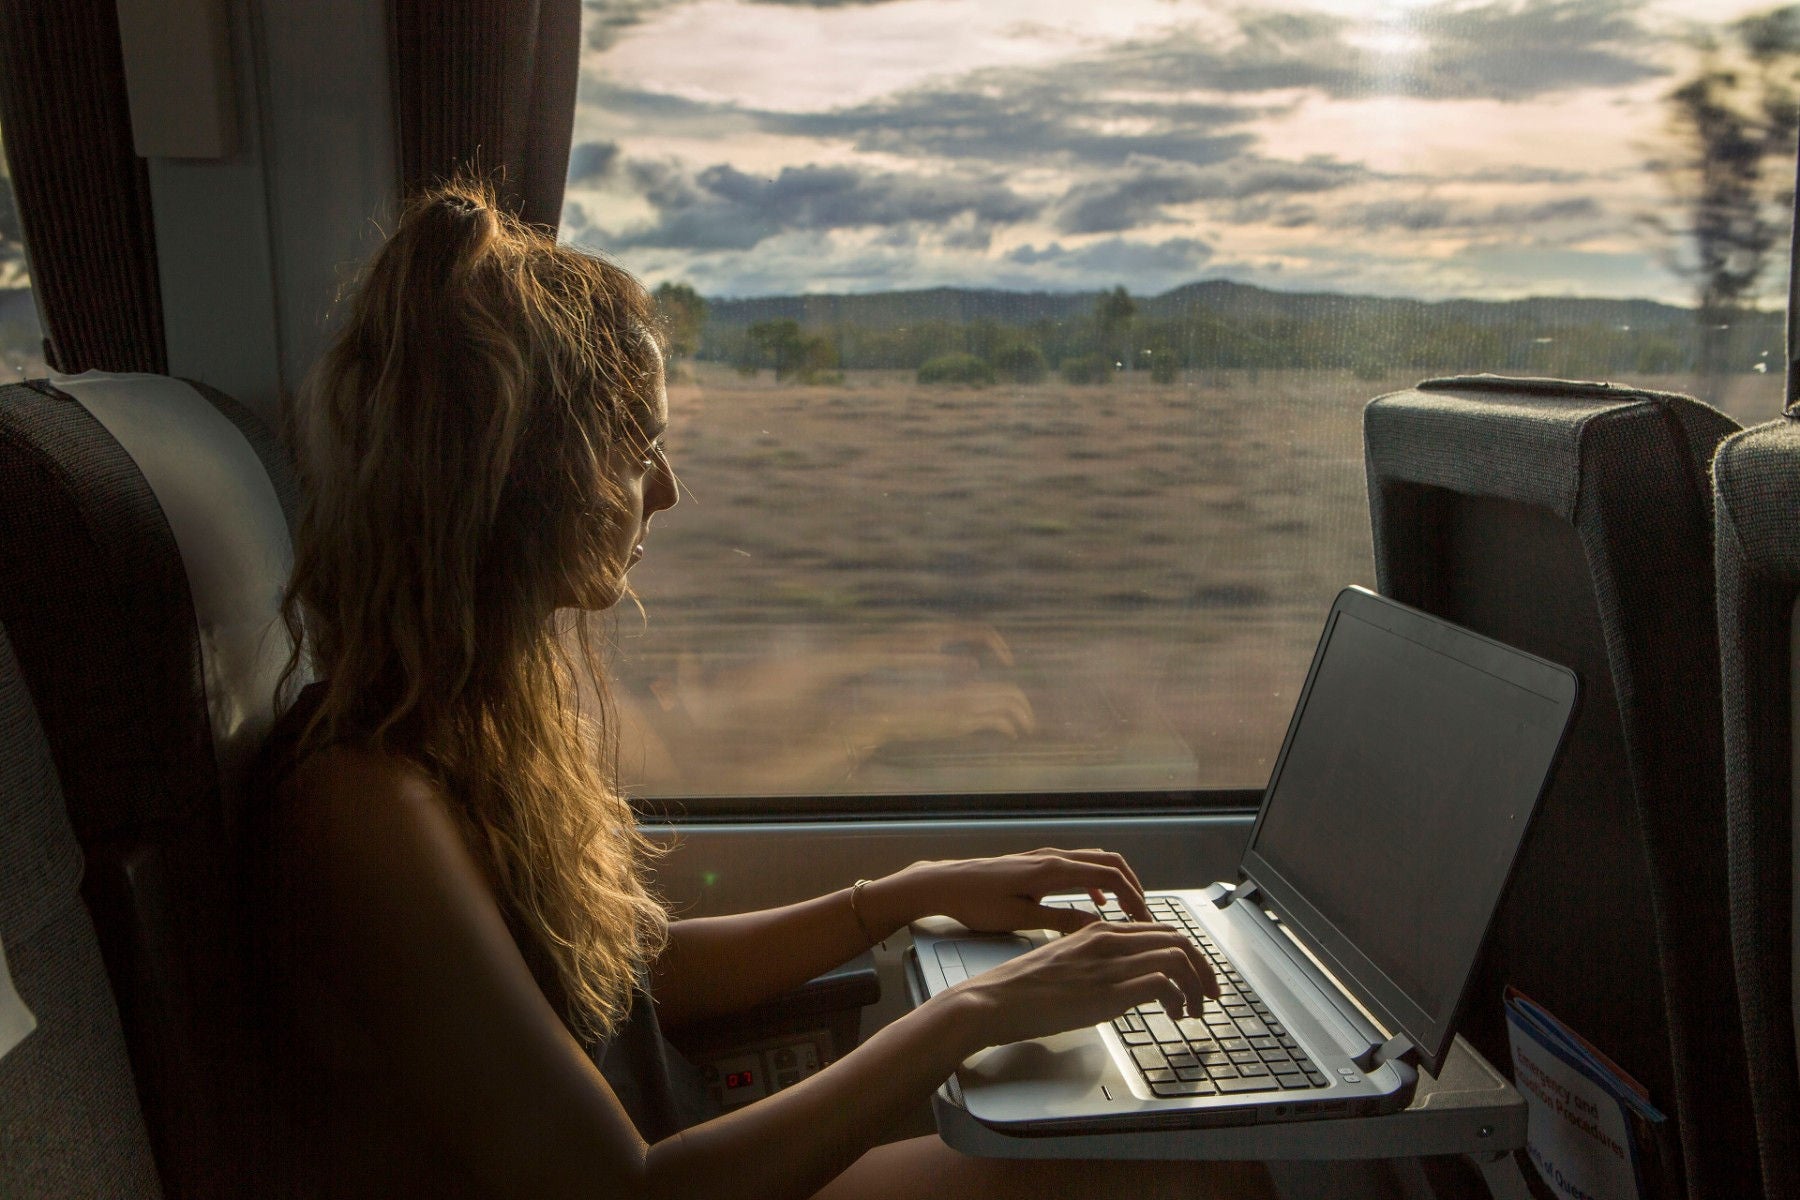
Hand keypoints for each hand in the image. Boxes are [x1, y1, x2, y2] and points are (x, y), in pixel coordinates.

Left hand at [873, 848, 1154, 935]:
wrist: (943, 884)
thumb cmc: (976, 903)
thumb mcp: (1020, 919)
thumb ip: (1062, 921)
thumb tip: (1099, 927)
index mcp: (1052, 870)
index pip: (1110, 877)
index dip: (1134, 898)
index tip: (1145, 922)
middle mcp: (1052, 857)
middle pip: (1110, 863)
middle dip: (1134, 888)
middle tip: (1145, 918)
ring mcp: (1044, 857)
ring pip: (1095, 861)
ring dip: (1116, 883)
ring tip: (1128, 913)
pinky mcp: (1036, 864)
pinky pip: (1078, 866)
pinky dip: (1096, 881)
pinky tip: (1096, 903)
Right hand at [936, 921, 1219, 1048]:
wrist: (993, 1000)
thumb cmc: (1020, 989)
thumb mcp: (1062, 964)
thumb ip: (1091, 962)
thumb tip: (1115, 980)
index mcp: (1097, 932)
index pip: (1160, 931)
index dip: (1186, 953)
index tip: (1195, 977)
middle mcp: (1108, 941)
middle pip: (1178, 940)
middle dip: (1203, 968)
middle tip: (1210, 994)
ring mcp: (1109, 964)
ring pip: (1178, 957)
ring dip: (1197, 985)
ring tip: (1195, 1010)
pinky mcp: (1108, 990)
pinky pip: (1163, 984)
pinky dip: (1178, 999)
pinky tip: (1173, 1016)